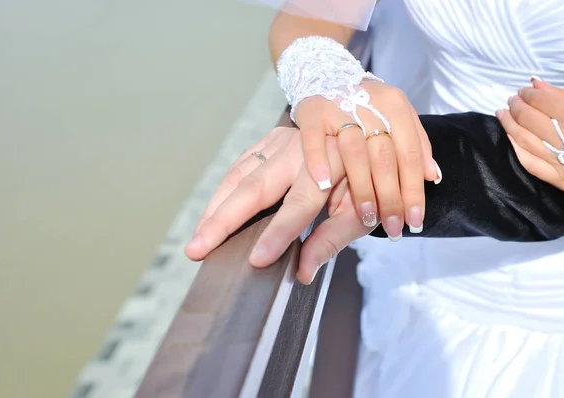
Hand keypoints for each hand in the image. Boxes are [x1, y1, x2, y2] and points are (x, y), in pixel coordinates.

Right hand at [185, 127, 371, 283]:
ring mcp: (281, 141)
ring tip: (198, 238)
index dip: (277, 233)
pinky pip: (239, 166)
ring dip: (215, 208)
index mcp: (330, 166)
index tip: (256, 260)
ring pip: (239, 175)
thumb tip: (303, 273)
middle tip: (197, 249)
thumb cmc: (366, 182)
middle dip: (223, 220)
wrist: (364, 139)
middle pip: (255, 187)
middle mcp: (300, 150)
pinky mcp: (269, 140)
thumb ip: (331, 241)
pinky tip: (210, 215)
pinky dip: (222, 192)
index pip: (299, 205)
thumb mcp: (360, 213)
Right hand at [296, 80, 441, 234]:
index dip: (413, 190)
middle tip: (394, 229)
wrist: (325, 73)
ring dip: (362, 187)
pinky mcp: (312, 111)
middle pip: (386, 157)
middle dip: (391, 197)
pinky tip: (325, 185)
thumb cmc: (364, 106)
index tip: (414, 221)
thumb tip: (433, 177)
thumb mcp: (396, 117)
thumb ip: (416, 144)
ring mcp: (339, 107)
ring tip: (367, 217)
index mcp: (395, 106)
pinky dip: (318, 160)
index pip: (410, 153)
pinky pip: (314, 138)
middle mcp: (370, 105)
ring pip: (355, 151)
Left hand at [496, 78, 563, 195]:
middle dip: (516, 106)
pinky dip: (516, 148)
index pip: (540, 101)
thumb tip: (534, 83)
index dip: (527, 94)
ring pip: (524, 139)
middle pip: (528, 119)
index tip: (522, 91)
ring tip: (503, 113)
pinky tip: (510, 137)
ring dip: (509, 124)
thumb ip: (563, 95)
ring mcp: (559, 161)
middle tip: (511, 100)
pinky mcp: (558, 179)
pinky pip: (529, 163)